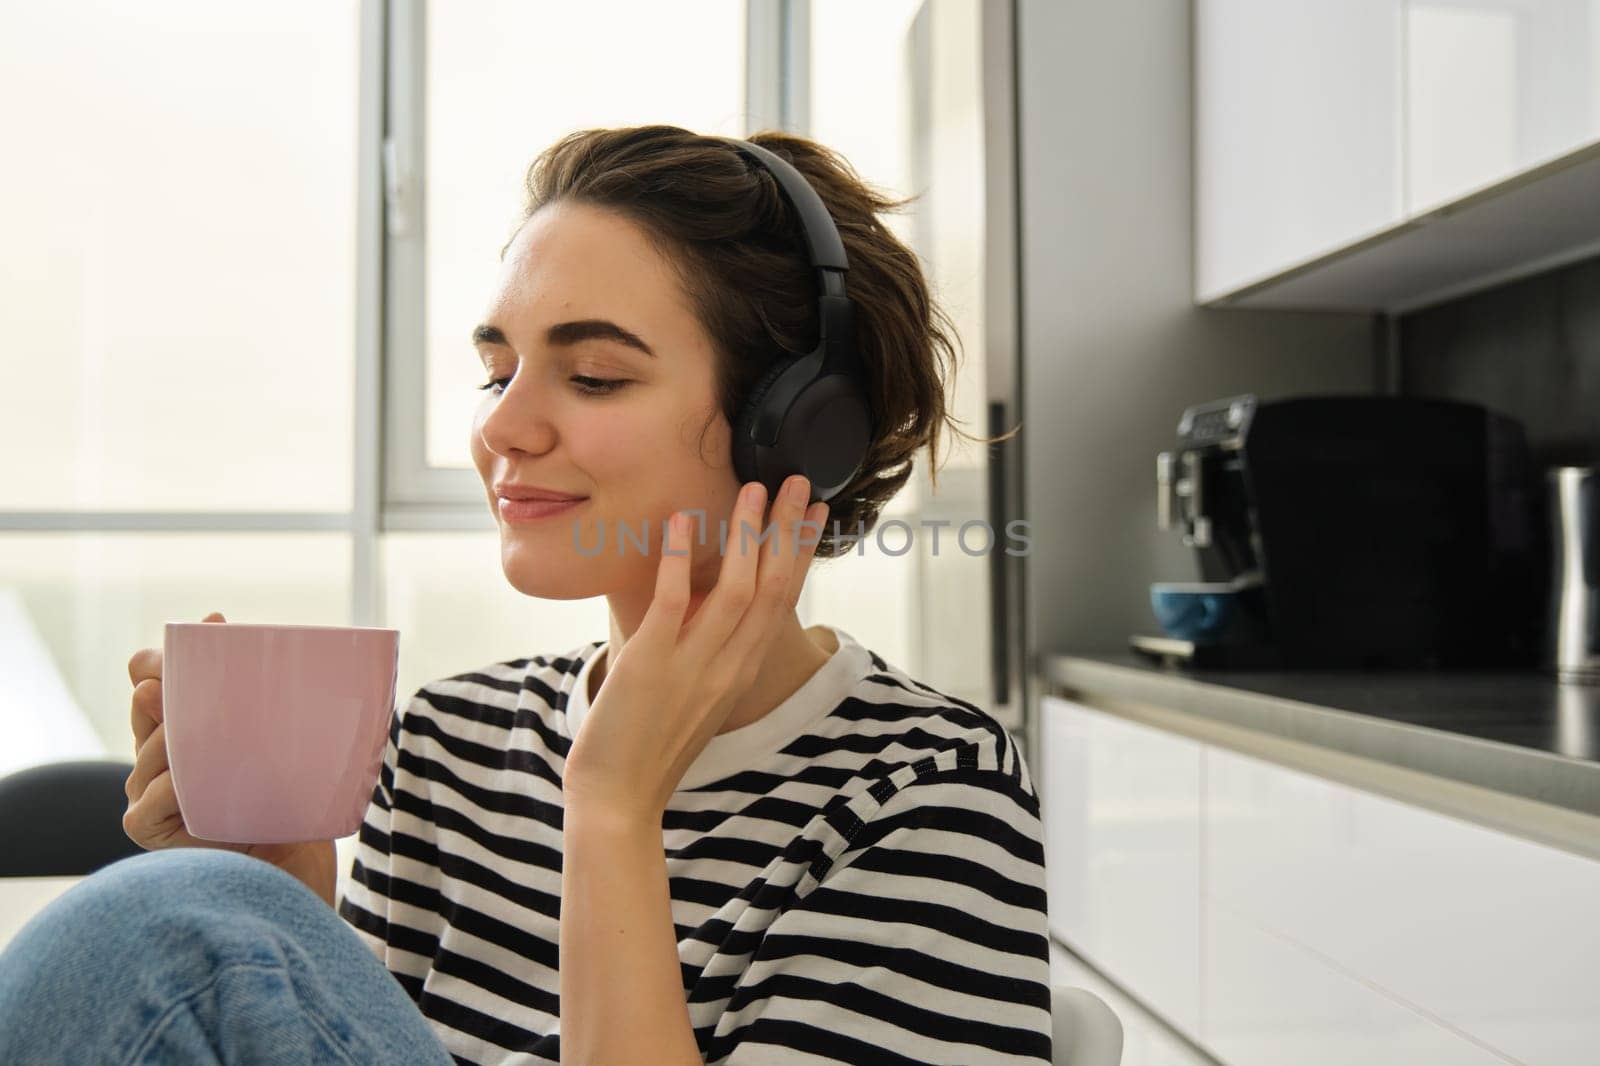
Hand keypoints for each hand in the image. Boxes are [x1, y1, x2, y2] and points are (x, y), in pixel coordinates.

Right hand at [125, 611, 336, 903]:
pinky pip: (146, 804)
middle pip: (147, 706)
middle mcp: (160, 757)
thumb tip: (236, 630)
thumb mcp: (282, 739)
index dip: (167, 654)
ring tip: (214, 746)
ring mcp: (151, 793)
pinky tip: (192, 786)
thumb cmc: (295, 801)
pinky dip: (169, 791)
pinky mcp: (151, 830)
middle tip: (200, 680)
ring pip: (148, 753)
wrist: (299, 867)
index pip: (154, 678)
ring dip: (177, 743)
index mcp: (185, 728)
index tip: (214, 624)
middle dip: (171, 687)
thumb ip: (264, 697)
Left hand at [562, 475, 828, 823]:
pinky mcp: (650, 664)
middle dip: (788, 531)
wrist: (619, 799)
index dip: (801, 554)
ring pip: (735, 590)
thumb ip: (708, 653)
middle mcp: (728, 667)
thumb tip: (704, 603)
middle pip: (772, 588)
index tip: (817, 514)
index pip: (782, 602)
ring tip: (752, 490)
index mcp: (740, 672)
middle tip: (798, 482)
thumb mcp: (695, 696)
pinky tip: (680, 521)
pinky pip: (673, 603)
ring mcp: (692, 666)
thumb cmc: (648, 748)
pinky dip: (679, 560)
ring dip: (746, 536)